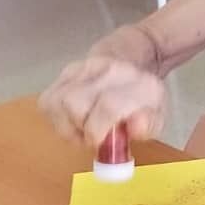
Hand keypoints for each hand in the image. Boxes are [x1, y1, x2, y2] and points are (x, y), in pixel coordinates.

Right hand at [39, 55, 166, 147]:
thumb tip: (135, 129)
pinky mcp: (66, 70)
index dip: (97, 132)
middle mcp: (109, 69)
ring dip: (65, 124)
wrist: (131, 61)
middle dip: (79, 128)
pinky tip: (71, 120)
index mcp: (137, 82)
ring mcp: (85, 66)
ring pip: (56, 101)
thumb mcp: (156, 115)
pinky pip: (48, 100)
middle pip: (74, 103)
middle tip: (91, 137)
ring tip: (81, 128)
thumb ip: (147, 125)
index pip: (108, 106)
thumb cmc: (142, 97)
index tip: (99, 143)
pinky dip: (56, 117)